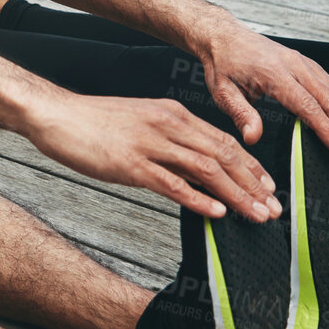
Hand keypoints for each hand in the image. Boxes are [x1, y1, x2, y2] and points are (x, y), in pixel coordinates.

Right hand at [28, 92, 282, 220]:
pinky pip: (173, 183)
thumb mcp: (140, 122)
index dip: (250, 166)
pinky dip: (198, 199)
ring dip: (235, 195)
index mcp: (172, 113)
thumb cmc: (93, 123)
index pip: (223, 141)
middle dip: (252, 184)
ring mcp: (150, 144)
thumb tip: (192, 166)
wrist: (56, 115)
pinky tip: (216, 213)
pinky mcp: (131, 164)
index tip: (267, 187)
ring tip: (254, 215)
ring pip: (206, 170)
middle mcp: (168, 125)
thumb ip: (168, 140)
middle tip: (272, 208)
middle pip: (223, 155)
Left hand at [196, 20, 328, 162]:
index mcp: (274, 73)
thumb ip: (240, 114)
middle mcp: (296, 66)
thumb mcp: (221, 91)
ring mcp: (306, 64)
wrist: (225, 36)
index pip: (306, 105)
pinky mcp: (310, 66)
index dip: (326, 129)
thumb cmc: (223, 65)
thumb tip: (253, 138)